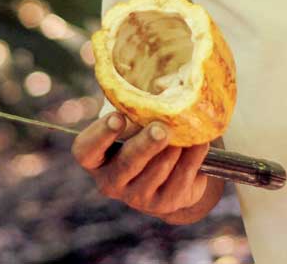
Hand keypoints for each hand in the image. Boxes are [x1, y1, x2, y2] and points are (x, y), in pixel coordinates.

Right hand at [71, 112, 211, 220]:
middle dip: (146, 144)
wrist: (166, 174)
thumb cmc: (141, 136)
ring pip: (158, 170)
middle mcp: (111, 181)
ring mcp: (137, 197)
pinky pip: (181, 178)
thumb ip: (133, 108)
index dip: (100, 134)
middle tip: (161, 128)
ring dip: (174, 148)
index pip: (86, 150)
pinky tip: (200, 142)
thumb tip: (159, 83)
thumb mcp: (131, 122)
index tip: (118, 117)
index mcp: (95, 159)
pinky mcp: (164, 204)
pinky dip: (192, 157)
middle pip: (127, 163)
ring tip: (185, 130)